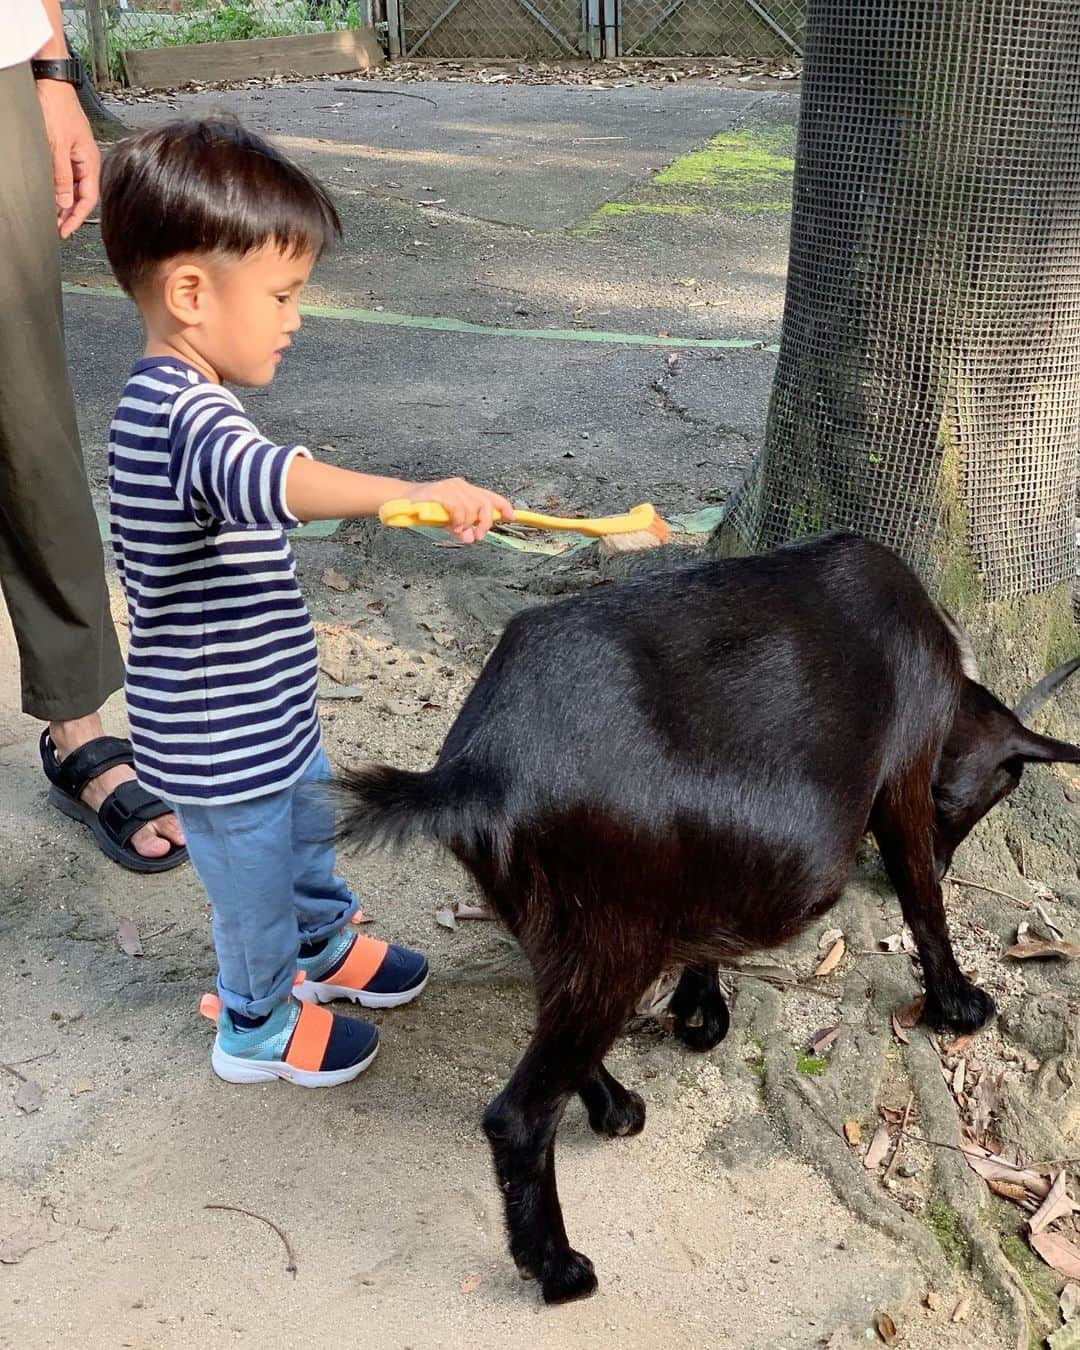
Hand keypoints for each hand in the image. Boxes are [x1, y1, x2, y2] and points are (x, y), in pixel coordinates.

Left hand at [35, 80, 99, 237]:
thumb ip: (62, 177)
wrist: (51, 82)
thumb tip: (63, 203)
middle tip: (55, 227)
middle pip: (80, 196)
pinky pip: (64, 174)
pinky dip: (57, 187)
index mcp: (90, 162)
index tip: (64, 230)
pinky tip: (49, 192)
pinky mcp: (64, 148)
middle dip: (68, 213)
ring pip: (71, 186)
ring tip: (51, 214)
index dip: (76, 217)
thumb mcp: (58, 147)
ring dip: (62, 201)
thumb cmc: (58, 107)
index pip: (87, 199)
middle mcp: (85, 161)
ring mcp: (75, 154)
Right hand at [407, 478, 513, 543]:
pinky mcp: (441, 492)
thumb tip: (472, 538)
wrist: (402, 501)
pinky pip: (458, 509)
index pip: (489, 496)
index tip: (511, 516)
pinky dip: (458, 521)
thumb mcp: (448, 522)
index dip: (503, 505)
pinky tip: (452, 526)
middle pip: (484, 504)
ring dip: (466, 524)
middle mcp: (460, 486)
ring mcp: (450, 487)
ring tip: (457, 530)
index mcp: (464, 490)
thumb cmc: (425, 510)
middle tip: (478, 535)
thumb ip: (463, 529)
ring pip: (471, 509)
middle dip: (484, 522)